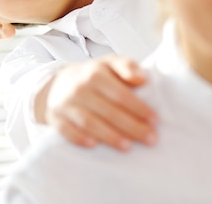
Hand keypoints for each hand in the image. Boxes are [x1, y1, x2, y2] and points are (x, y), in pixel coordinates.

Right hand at [35, 56, 157, 150]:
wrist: (58, 84)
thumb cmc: (93, 75)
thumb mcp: (110, 64)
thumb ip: (127, 67)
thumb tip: (143, 79)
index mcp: (96, 73)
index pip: (120, 94)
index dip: (138, 108)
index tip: (155, 120)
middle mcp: (80, 88)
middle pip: (108, 110)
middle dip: (131, 126)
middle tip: (151, 138)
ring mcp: (66, 104)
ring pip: (89, 122)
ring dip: (109, 135)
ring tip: (128, 147)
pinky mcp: (56, 118)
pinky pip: (67, 130)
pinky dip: (79, 138)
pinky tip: (94, 146)